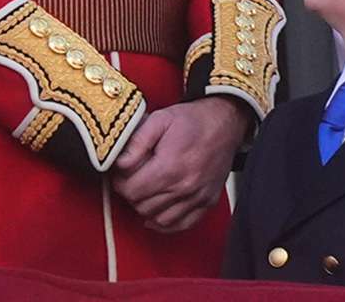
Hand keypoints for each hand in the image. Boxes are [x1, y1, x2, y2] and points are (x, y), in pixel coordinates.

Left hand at [111, 96, 250, 233]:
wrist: (225, 122)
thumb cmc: (192, 120)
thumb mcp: (160, 120)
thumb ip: (137, 142)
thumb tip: (120, 163)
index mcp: (170, 166)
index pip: (132, 191)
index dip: (120, 183)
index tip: (121, 175)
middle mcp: (184, 186)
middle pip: (143, 206)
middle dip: (132, 195)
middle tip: (132, 181)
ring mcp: (197, 197)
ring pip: (160, 219)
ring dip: (147, 209)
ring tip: (145, 193)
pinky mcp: (207, 202)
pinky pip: (182, 224)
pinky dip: (166, 223)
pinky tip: (158, 213)